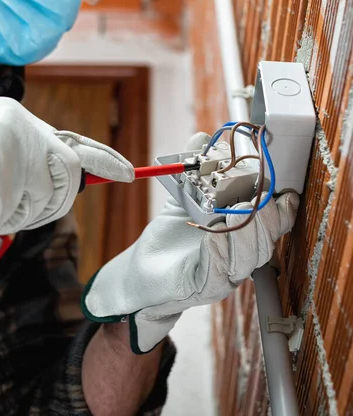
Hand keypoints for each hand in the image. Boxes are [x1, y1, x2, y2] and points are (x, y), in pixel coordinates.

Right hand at [0, 97, 133, 238]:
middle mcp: (21, 125)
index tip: (128, 173)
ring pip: (36, 203)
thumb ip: (25, 168)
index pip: (75, 143)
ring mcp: (9, 139)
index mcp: (20, 124)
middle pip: (67, 182)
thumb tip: (63, 188)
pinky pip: (2, 213)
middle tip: (1, 209)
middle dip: (43, 208)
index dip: (104, 160)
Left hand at [83, 132, 298, 353]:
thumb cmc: (171, 235)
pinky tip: (213, 238)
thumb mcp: (183, 196)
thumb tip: (201, 137)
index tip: (282, 192)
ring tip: (235, 214)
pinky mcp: (203, 288)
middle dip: (265, 219)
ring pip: (247, 259)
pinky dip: (219, 254)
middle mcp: (239, 256)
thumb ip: (194, 167)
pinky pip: (218, 274)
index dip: (281, 208)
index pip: (272, 223)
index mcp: (241, 233)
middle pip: (265, 242)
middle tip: (255, 200)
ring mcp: (224, 275)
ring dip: (245, 234)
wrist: (143, 271)